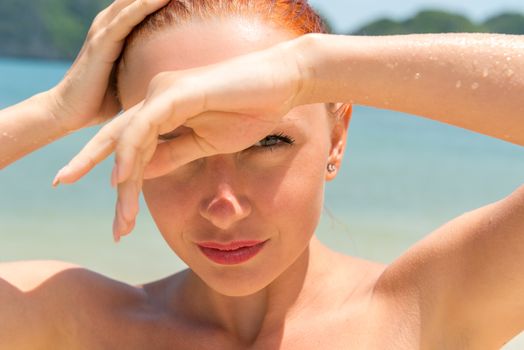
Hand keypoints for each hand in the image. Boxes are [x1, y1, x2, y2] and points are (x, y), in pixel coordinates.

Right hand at [44, 0, 170, 131]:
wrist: (69, 111)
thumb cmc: (101, 100)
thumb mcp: (130, 78)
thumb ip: (146, 69)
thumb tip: (173, 77)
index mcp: (117, 30)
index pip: (143, 6)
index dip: (162, 0)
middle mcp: (110, 24)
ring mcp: (104, 31)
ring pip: (134, 2)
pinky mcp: (102, 42)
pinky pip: (126, 18)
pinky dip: (144, 6)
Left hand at [52, 38, 307, 241]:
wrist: (281, 85)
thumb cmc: (249, 111)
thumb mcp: (206, 143)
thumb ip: (174, 154)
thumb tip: (144, 172)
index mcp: (163, 110)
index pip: (130, 142)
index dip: (115, 170)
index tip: (111, 205)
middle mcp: (156, 98)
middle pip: (118, 139)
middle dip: (88, 162)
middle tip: (60, 182)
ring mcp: (165, 93)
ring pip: (129, 138)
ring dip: (122, 177)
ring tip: (120, 216)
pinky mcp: (178, 93)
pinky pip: (147, 125)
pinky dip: (132, 151)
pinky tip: (122, 177)